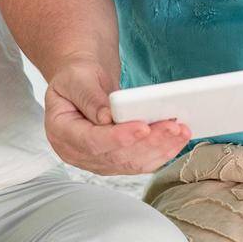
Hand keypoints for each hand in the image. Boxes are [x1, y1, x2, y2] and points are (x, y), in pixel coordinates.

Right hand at [44, 57, 191, 174]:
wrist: (82, 84)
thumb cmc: (77, 78)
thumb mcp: (76, 78)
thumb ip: (90, 97)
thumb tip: (108, 117)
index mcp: (61, 132)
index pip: (92, 141)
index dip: (118, 137)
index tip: (143, 127)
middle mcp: (77, 153)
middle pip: (116, 155)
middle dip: (148, 142)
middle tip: (173, 126)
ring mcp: (96, 161)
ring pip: (132, 163)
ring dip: (160, 149)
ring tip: (181, 131)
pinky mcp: (114, 162)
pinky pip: (139, 163)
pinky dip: (161, 153)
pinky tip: (177, 141)